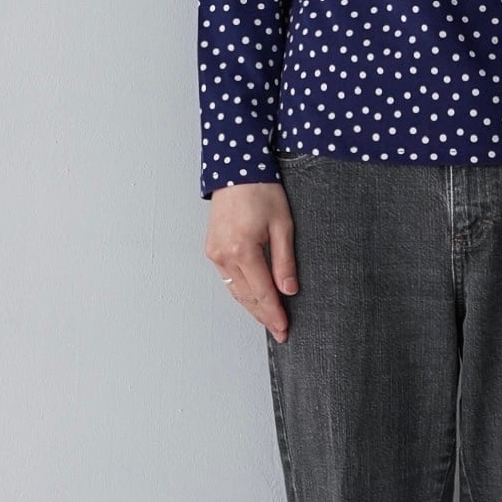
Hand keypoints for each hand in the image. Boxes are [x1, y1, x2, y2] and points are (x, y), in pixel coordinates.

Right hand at [204, 182, 298, 341]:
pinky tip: (253, 300)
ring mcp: (215, 254)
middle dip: (264, 316)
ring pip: (236, 291)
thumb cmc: (261, 191)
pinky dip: (242, 293)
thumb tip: (289, 290)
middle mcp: (224, 255)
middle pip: (247, 297)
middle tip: (280, 331)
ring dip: (252, 308)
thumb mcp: (283, 225)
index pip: (262, 292)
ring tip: (269, 321)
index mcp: (243, 249)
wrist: (235, 170)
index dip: (274, 313)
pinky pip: (228, 280)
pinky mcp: (212, 250)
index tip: (284, 328)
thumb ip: (285, 260)